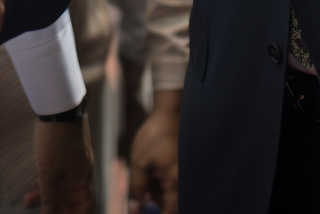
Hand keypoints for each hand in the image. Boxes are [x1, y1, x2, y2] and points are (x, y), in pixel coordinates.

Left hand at [25, 117, 93, 213]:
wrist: (59, 104)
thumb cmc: (55, 139)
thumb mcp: (48, 173)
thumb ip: (49, 198)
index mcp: (83, 179)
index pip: (86, 207)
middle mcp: (82, 171)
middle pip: (72, 198)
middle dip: (56, 208)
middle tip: (41, 213)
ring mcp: (74, 159)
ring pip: (62, 184)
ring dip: (46, 194)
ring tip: (27, 201)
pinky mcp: (66, 149)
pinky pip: (58, 171)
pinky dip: (46, 180)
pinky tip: (33, 183)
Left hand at [129, 90, 180, 213]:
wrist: (168, 115)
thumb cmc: (154, 137)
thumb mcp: (139, 162)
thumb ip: (136, 187)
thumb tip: (134, 207)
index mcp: (175, 184)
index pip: (170, 212)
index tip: (145, 209)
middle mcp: (184, 183)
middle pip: (170, 204)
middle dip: (155, 200)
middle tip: (141, 189)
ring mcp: (185, 176)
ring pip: (171, 193)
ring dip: (157, 189)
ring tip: (147, 172)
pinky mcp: (183, 169)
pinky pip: (173, 183)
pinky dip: (162, 180)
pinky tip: (153, 168)